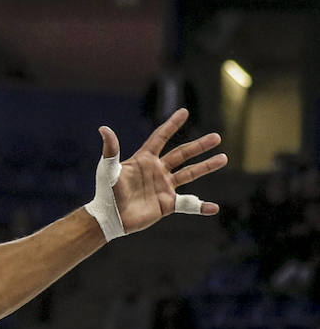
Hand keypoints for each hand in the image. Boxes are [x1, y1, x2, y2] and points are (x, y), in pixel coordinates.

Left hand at [103, 109, 226, 234]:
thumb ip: (111, 149)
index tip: (184, 112)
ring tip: (223, 158)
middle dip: (199, 145)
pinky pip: (188, 205)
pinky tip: (214, 207)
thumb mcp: (108, 169)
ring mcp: (164, 187)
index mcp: (144, 159)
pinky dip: (201, 206)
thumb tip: (104, 128)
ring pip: (190, 174)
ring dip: (206, 166)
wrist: (110, 216)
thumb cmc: (106, 191)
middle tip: (217, 136)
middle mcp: (157, 170)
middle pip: (182, 154)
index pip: (161, 137)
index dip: (172, 125)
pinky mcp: (167, 204)